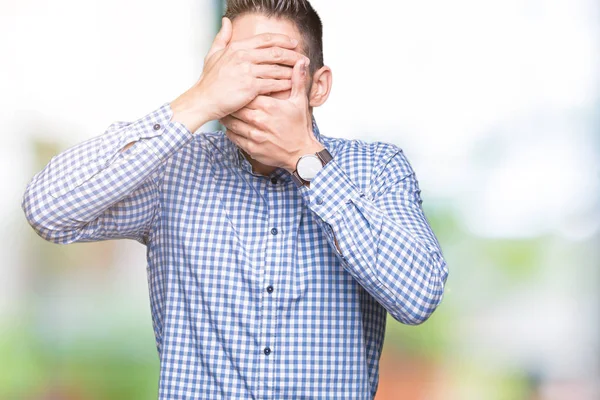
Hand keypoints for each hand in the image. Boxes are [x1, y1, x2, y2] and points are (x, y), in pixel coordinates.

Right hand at [170, 17, 307, 132]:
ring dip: (292, 71)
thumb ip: (222, 37)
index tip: (294, 43)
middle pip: (276, 52)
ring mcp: (247, 71)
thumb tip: (226, 21)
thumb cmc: (208, 81)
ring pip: (277, 69)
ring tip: (301, 73)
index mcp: (237, 47)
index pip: (266, 39)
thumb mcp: (213, 54)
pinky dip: (284, 84)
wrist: (203, 100)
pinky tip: (291, 86)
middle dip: (293, 55)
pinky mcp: (251, 87)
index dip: (283, 40)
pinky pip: (273, 84)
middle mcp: (244, 56)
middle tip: (304, 58)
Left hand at [220, 58, 324, 172]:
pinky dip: (229, 130)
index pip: (247, 92)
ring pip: (231, 122)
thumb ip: (297, 81)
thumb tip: (301, 61)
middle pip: (236, 106)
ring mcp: (254, 135)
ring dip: (227, 116)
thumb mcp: (300, 102)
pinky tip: (231, 126)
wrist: (302, 153)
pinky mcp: (251, 148)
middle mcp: (260, 120)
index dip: (239, 88)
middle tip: (225, 97)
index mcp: (269, 106)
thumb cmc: (300, 126)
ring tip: (225, 110)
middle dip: (230, 102)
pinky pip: (233, 137)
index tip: (235, 85)